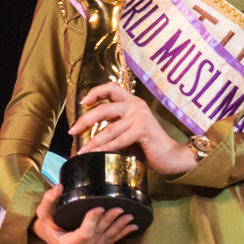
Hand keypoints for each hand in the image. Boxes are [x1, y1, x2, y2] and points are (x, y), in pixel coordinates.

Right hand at [33, 185, 137, 243]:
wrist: (50, 238)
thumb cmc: (47, 225)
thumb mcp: (43, 213)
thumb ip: (49, 200)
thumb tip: (58, 187)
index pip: (84, 233)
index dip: (92, 221)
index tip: (99, 207)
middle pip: (98, 234)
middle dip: (110, 220)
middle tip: (119, 207)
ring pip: (108, 238)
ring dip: (120, 226)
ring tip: (130, 215)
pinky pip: (112, 242)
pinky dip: (123, 233)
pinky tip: (133, 226)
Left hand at [69, 83, 196, 174]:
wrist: (171, 155)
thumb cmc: (149, 144)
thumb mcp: (131, 129)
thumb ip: (116, 125)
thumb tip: (90, 133)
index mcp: (132, 102)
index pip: (111, 88)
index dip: (95, 92)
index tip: (83, 102)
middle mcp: (136, 105)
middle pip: (104, 108)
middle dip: (85, 121)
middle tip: (72, 131)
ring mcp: (139, 117)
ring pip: (109, 128)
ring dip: (92, 141)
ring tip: (82, 150)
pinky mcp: (142, 130)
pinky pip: (118, 140)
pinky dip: (105, 148)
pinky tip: (95, 154)